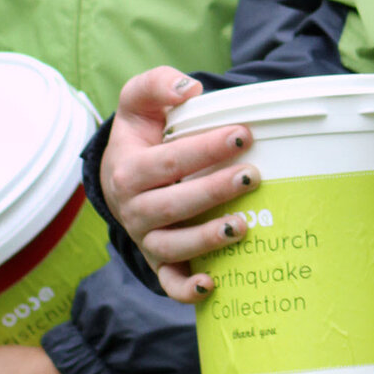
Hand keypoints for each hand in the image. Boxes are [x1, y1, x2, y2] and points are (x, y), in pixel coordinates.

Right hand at [101, 67, 257, 302]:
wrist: (120, 174)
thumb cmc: (141, 135)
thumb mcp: (138, 101)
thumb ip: (156, 85)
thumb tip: (189, 89)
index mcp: (128, 170)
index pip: (168, 160)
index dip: (204, 148)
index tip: (242, 135)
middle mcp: (133, 209)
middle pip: (173, 204)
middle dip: (214, 190)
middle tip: (253, 175)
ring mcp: (146, 238)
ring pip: (172, 246)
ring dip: (207, 238)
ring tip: (243, 225)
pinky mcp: (159, 261)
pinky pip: (169, 282)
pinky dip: (186, 289)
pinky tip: (213, 282)